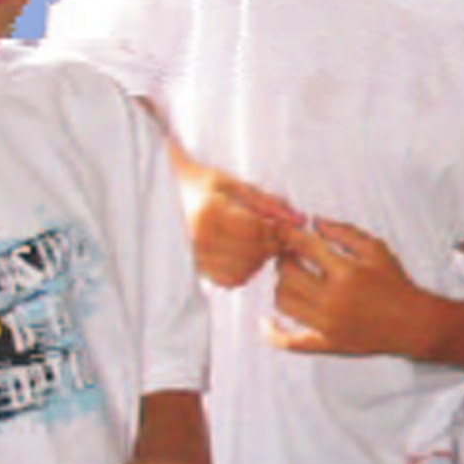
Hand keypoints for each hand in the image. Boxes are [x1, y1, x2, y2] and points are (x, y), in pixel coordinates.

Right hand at [176, 155, 297, 288]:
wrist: (164, 193)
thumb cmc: (200, 184)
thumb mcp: (233, 183)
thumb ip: (267, 201)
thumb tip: (299, 218)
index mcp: (209, 213)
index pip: (258, 229)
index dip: (281, 227)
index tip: (293, 221)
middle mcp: (199, 240)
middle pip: (254, 252)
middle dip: (274, 243)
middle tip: (280, 230)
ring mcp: (194, 259)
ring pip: (246, 270)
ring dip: (261, 258)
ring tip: (260, 239)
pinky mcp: (195, 271)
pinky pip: (231, 280)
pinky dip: (246, 269)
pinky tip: (245, 252)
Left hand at [265, 216, 429, 357]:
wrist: (414, 323)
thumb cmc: (397, 285)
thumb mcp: (376, 250)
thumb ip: (344, 232)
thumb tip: (314, 222)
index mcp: (347, 273)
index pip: (304, 246)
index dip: (289, 234)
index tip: (283, 230)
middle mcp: (333, 299)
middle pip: (287, 274)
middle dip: (284, 259)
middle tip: (290, 254)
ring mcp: (327, 324)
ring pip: (283, 301)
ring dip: (281, 286)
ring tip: (291, 280)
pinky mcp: (326, 343)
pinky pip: (290, 342)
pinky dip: (273, 333)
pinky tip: (267, 323)